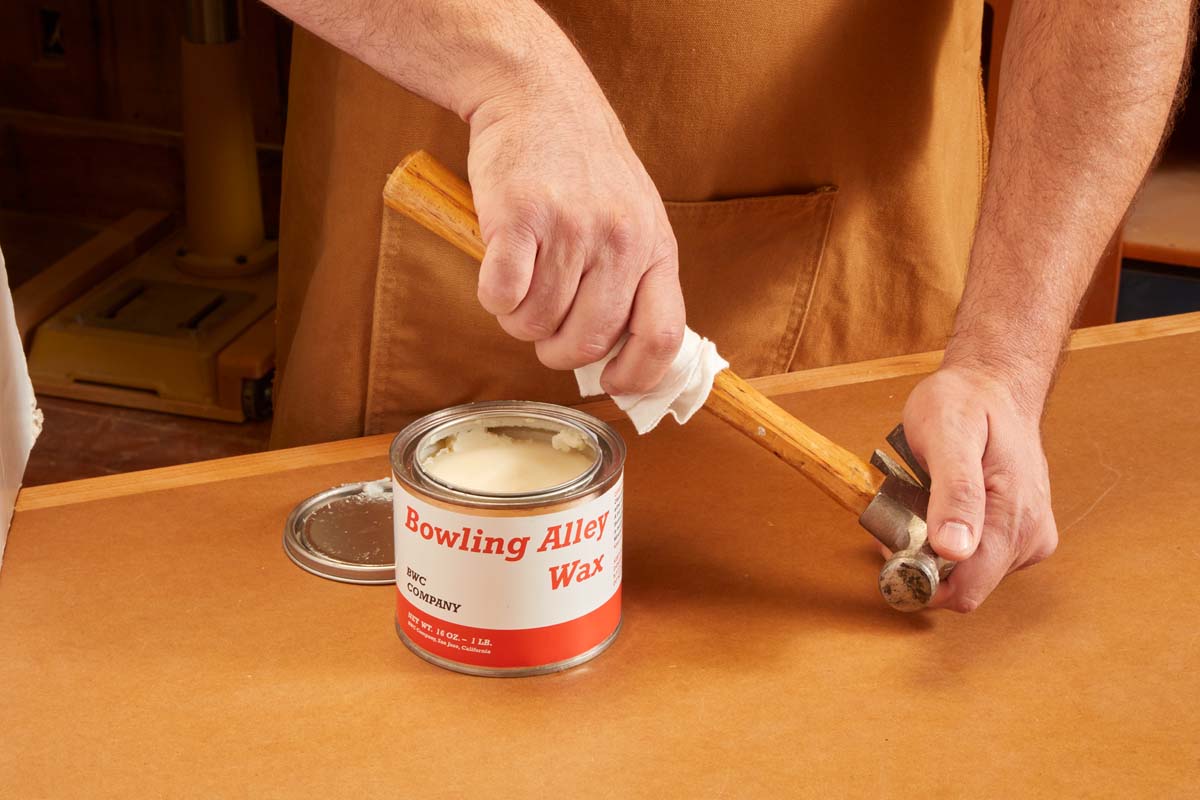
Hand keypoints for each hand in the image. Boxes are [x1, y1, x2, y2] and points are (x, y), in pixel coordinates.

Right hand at [464, 68, 683, 394]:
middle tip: (544, 329)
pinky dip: (493, 298)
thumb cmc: (582, 165)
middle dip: (556, 352)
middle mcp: (620, 240)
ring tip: (520, 283)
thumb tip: (615, 358)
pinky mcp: (520, 217)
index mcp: (655, 246)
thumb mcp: (634, 217)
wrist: (538, 95)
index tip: (610, 382)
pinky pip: (501, 296)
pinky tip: (498, 269)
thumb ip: (632, 280)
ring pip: (536, 324)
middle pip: (588, 341)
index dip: (637, 375)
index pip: (663, 335)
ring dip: (518, 320)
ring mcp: (571, 228)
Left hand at [900, 365, 1057, 611]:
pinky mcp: (1019, 535)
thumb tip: (954, 551)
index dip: (919, 579)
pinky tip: (938, 509)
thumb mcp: (949, 434)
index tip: (893, 545)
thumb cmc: (966, 403)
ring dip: (934, 551)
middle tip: (902, 515)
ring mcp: (1028, 539)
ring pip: (967, 574)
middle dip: (923, 563)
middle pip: (963, 586)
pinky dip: (948, 542)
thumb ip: (955, 492)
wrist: (994, 386)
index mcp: (1014, 519)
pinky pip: (975, 558)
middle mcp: (1029, 539)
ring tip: (921, 504)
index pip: (964, 591)